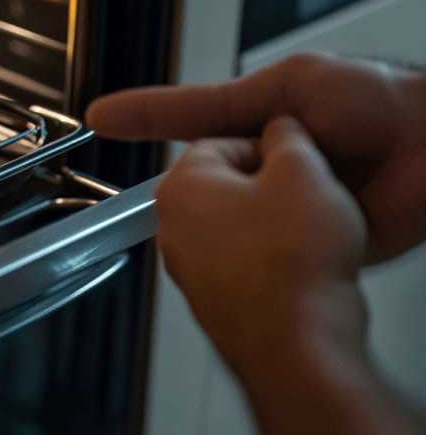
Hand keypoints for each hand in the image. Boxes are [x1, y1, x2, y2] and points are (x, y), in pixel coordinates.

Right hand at [85, 52, 425, 262]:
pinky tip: (274, 239)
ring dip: (237, 216)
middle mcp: (269, 162)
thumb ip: (222, 107)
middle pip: (210, 175)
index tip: (100, 119)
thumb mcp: (285, 87)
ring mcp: (290, 200)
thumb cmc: (377, 99)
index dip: (143, 119)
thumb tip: (174, 121)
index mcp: (257, 119)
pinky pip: (280, 242)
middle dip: (200, 186)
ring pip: (240, 213)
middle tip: (205, 188)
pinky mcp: (317, 236)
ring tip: (253, 211)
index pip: (187, 120)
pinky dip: (273, 243)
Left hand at [153, 117, 365, 368]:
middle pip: (222, 186)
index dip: (265, 147)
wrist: (297, 343)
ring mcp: (188, 270)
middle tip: (301, 198)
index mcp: (179, 187)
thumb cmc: (291, 264)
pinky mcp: (211, 303)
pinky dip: (268, 263)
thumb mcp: (303, 171)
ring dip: (268, 226)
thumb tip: (282, 130)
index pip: (218, 142)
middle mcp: (171, 229)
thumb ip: (287, 136)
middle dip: (265, 187)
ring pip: (233, 228)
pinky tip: (297, 269)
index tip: (290, 160)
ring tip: (303, 236)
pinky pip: (242, 267)